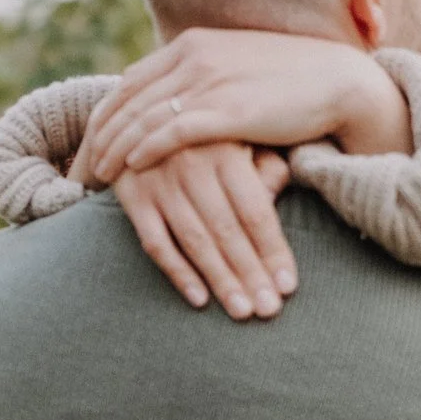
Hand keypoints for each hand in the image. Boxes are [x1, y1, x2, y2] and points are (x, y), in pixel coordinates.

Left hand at [76, 28, 411, 184]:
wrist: (338, 81)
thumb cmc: (290, 81)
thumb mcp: (236, 68)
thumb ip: (202, 78)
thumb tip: (173, 100)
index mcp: (192, 44)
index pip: (130, 82)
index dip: (106, 114)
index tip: (90, 142)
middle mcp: (193, 57)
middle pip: (126, 100)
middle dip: (100, 135)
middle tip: (83, 166)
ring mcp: (209, 82)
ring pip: (143, 117)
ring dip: (115, 148)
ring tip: (98, 175)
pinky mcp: (227, 109)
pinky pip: (172, 131)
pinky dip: (145, 149)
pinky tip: (131, 167)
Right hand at [112, 143, 295, 319]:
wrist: (141, 108)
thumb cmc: (210, 131)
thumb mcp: (243, 135)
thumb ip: (267, 164)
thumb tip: (279, 195)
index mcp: (225, 147)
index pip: (255, 210)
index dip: (272, 250)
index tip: (288, 286)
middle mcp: (191, 163)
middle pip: (227, 230)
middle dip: (250, 273)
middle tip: (268, 310)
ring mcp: (159, 180)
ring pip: (194, 240)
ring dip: (220, 280)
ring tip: (241, 311)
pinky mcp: (132, 195)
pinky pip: (155, 242)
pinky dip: (177, 272)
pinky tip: (199, 299)